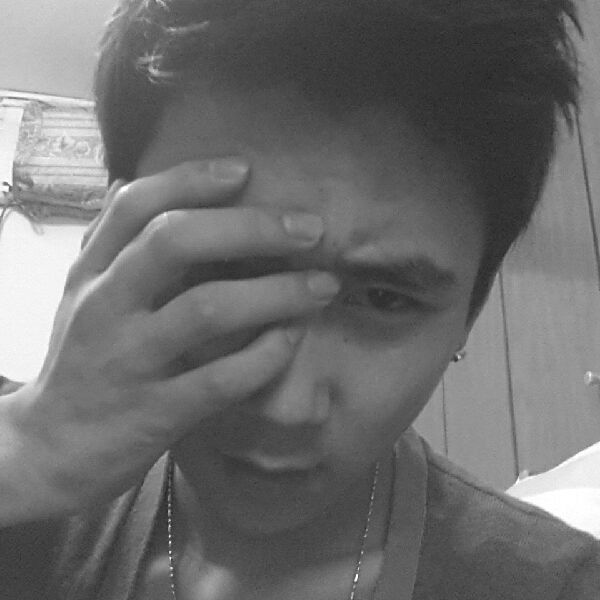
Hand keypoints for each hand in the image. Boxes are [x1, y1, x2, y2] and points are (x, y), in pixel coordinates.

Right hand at [2, 158, 338, 519]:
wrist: (50, 450)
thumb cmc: (82, 363)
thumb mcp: (83, 295)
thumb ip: (111, 242)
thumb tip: (135, 180)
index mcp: (92, 272)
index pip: (135, 206)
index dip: (191, 179)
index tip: (245, 170)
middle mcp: (106, 306)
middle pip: (176, 241)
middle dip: (253, 228)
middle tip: (309, 229)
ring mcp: (129, 361)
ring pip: (208, 308)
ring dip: (276, 293)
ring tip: (322, 285)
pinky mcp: (155, 414)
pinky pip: (220, 379)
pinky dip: (265, 356)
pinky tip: (292, 339)